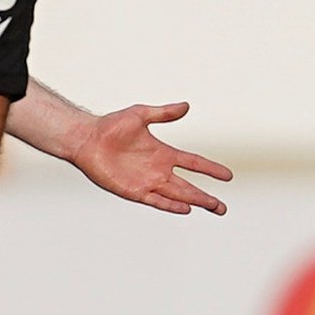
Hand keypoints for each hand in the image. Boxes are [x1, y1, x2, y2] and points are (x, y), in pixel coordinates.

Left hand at [63, 102, 233, 214]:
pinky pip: (156, 200)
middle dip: (206, 197)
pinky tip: (185, 209)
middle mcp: (158, 170)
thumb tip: (186, 105)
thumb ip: (163, 113)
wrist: (87, 139)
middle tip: (223, 207)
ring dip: (195, 202)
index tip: (228, 176)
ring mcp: (147, 182)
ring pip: (177, 195)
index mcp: (163, 153)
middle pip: (188, 186)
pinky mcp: (133, 191)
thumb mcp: (140, 115)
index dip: (210, 169)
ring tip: (214, 209)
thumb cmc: (111, 126)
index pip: (193, 162)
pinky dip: (170, 205)